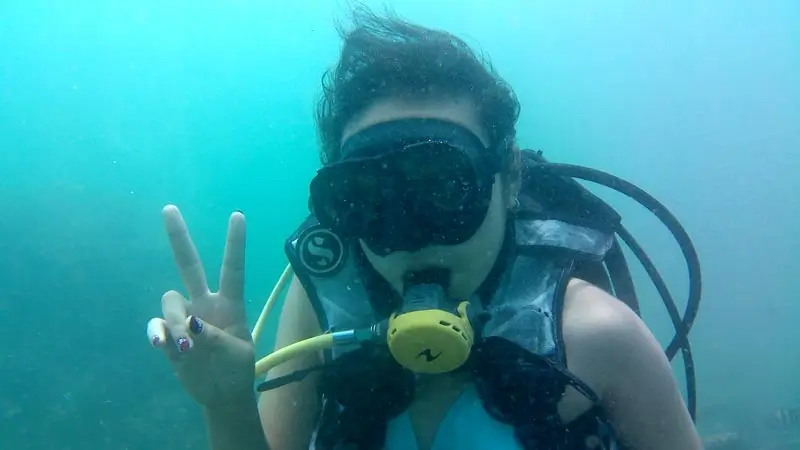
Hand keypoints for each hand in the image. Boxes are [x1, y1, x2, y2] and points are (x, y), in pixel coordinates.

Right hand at [146, 205, 255, 408]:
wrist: (221, 395)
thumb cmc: (236, 370)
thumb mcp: (236, 355)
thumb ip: (215, 338)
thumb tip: (190, 324)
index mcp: (230, 304)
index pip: (233, 268)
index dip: (234, 243)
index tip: (238, 215)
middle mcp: (205, 304)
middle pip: (189, 265)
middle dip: (178, 238)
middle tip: (169, 208)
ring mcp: (184, 318)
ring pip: (169, 301)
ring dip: (173, 320)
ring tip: (185, 346)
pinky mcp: (168, 336)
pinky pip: (155, 326)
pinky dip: (157, 332)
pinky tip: (161, 344)